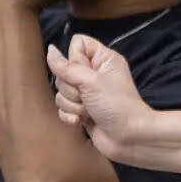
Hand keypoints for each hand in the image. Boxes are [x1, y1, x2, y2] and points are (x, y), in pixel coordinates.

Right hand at [47, 35, 150, 161]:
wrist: (129, 138)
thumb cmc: (117, 106)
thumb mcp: (90, 81)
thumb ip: (66, 67)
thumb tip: (50, 50)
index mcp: (103, 59)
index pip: (77, 43)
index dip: (75, 58)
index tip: (85, 73)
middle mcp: (95, 74)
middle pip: (63, 70)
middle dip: (72, 88)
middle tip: (89, 97)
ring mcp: (88, 93)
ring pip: (60, 91)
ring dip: (73, 104)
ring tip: (90, 110)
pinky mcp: (82, 110)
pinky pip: (62, 108)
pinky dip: (70, 115)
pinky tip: (82, 121)